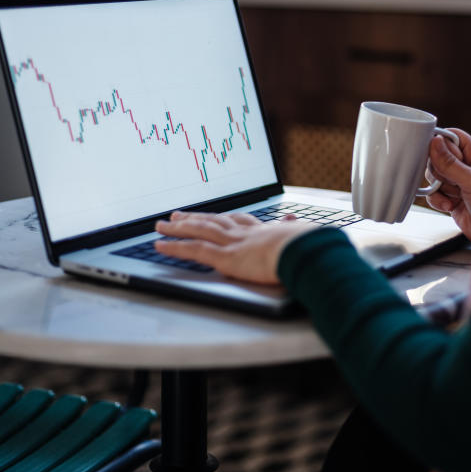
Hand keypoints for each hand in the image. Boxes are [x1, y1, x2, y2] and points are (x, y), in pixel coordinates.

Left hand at [154, 211, 317, 284]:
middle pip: (214, 221)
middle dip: (195, 217)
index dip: (224, 217)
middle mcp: (245, 233)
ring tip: (161, 224)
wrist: (305, 250)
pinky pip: (194, 250)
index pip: (238, 221)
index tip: (215, 214)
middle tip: (178, 214)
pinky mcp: (226, 257)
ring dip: (178, 227)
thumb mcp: (304, 234)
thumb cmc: (310, 246)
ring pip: (199, 231)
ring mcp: (233, 243)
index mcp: (264, 230)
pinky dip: (175, 247)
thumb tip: (293, 218)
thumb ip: (294, 227)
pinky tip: (160, 245)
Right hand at [425, 129, 470, 244]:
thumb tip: (434, 142)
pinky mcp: (451, 196)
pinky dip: (437, 200)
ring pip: (433, 175)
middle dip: (440, 171)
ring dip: (439, 188)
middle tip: (452, 181)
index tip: (435, 154)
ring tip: (454, 196)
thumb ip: (450, 163)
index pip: (452, 137)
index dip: (440, 144)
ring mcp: (458, 181)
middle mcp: (467, 165)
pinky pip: (433, 192)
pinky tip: (450, 206)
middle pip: (438, 156)